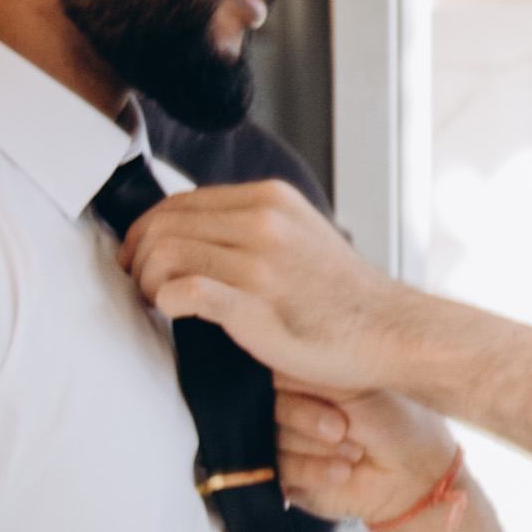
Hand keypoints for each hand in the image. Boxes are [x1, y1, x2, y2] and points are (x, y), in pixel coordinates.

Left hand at [126, 183, 411, 393]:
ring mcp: (260, 262)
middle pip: (164, 224)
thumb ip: (253, 226)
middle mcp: (263, 221)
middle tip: (142, 286)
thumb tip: (200, 232)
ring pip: (165, 254)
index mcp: (270, 198)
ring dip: (148, 282)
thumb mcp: (300, 236)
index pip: (180, 201)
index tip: (143, 259)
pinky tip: (174, 313)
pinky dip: (167, 300)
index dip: (148, 230)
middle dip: (139, 257)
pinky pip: (186, 290)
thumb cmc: (344, 298)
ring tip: (159, 304)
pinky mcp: (256, 303)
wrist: (392, 333)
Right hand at [275, 380, 461, 530]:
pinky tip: (343, 471)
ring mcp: (285, 441)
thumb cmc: (395, 420)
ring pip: (271, 439)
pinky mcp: (285, 475)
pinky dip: (313, 470)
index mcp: (305, 375)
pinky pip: (278, 471)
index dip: (298, 385)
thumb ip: (309, 368)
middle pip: (267, 406)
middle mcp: (291, 405)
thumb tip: (275, 352)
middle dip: (308, 419)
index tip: (334, 397)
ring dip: (318, 448)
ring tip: (355, 452)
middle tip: (344, 428)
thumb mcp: (356, 385)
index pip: (274, 370)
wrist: (414, 475)